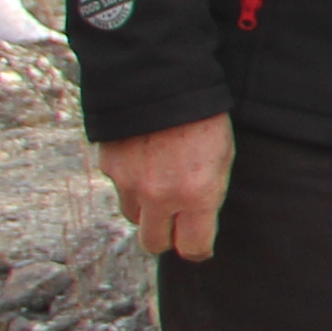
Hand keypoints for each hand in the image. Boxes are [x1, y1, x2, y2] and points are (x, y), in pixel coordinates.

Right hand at [95, 115, 232, 263]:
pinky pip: (119, 188)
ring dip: (146, 209)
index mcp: (196, 196)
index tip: (199, 243)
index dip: (197, 248)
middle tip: (176, 222)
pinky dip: (130, 182)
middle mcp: (159, 196)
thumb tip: (198, 221)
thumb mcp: (223, 158)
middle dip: (166, 237)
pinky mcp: (108, 167)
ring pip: (134, 217)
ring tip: (161, 183)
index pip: (192, 247)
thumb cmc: (204, 119)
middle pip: (154, 244)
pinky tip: (144, 159)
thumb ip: (208, 195)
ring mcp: (129, 183)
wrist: (162, 82)